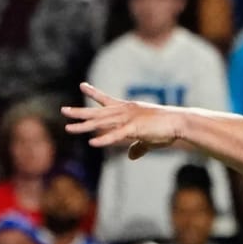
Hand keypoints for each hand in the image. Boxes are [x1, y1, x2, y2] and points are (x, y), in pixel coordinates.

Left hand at [62, 82, 182, 159]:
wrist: (179, 123)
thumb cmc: (166, 129)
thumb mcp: (148, 138)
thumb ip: (137, 147)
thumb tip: (130, 156)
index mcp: (128, 109)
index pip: (107, 100)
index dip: (94, 93)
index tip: (82, 86)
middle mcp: (125, 111)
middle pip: (97, 112)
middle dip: (79, 112)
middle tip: (63, 110)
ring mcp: (128, 119)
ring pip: (101, 123)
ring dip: (84, 126)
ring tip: (68, 128)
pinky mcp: (134, 129)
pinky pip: (115, 135)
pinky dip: (103, 139)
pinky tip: (92, 142)